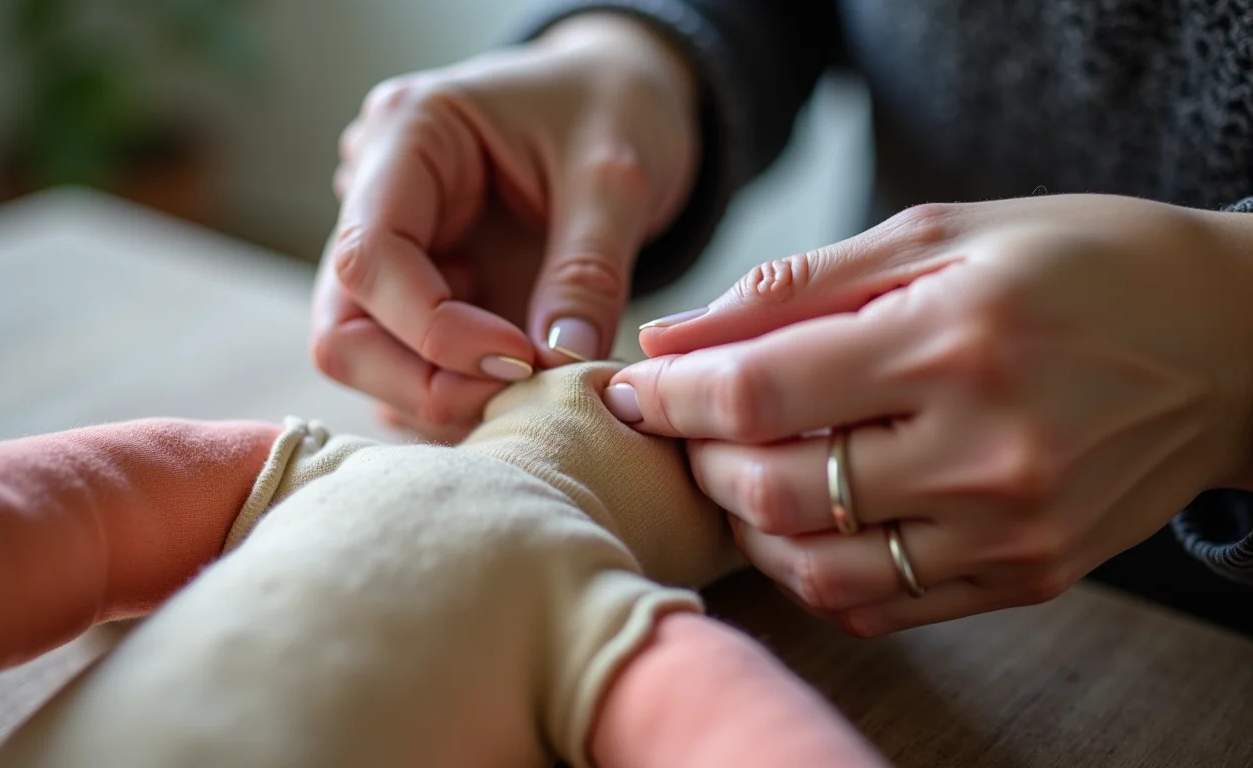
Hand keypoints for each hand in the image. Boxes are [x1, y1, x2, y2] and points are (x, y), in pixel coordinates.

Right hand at [312, 14, 698, 441]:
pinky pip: (408, 367)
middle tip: (523, 397)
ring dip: (442, 398)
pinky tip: (523, 392)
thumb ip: (589, 268)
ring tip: (534, 395)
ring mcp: (394, 249)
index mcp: (406, 136)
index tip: (521, 360)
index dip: (434, 332)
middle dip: (426, 383)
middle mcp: (375, 194)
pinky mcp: (420, 291)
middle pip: (344, 328)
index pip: (368, 256)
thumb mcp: (618, 176)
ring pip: (367, 359)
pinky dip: (458, 396)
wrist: (621, 95)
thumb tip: (561, 361)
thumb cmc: (615, 107)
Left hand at [603, 194, 1252, 634]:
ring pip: (814, 566)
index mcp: (954, 339)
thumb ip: (793, 288)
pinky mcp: (1027, 576)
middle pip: (772, 489)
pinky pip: (878, 602)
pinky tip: (803, 521)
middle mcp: (984, 448)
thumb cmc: (1075, 266)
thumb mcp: (937, 235)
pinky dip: (811, 569)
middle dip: (697, 459)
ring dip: (745, 523)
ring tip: (739, 470)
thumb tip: (672, 338)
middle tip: (684, 425)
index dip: (668, 396)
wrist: (1225, 343)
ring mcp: (1009, 527)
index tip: (627, 387)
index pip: (758, 392)